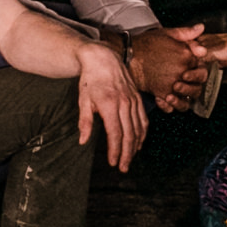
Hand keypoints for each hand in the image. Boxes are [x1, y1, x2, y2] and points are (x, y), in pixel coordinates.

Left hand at [75, 39, 147, 170]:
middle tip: (123, 168)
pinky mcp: (138, 98)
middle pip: (129, 134)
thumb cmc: (90, 80)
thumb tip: (83, 141)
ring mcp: (133, 100)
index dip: (115, 150)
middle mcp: (124, 103)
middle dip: (127, 154)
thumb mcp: (83, 99)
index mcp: (109, 104)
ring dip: (135, 146)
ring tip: (130, 159)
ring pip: (138, 128)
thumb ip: (85, 121)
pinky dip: (143, 133)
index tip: (113, 162)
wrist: (103, 58)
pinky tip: (138, 143)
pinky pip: (143, 119)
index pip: (115, 133)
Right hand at [129, 24, 208, 112]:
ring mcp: (173, 83)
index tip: (189, 66)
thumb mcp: (167, 33)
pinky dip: (171, 105)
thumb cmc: (145, 44)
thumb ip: (187, 33)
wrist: (128, 55)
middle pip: (199, 83)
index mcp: (186, 55)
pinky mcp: (162, 93)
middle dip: (193, 81)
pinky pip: (172, 105)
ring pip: (189, 97)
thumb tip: (201, 28)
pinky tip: (166, 97)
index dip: (197, 67)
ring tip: (175, 88)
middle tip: (183, 78)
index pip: (201, 65)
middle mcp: (182, 70)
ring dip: (185, 94)